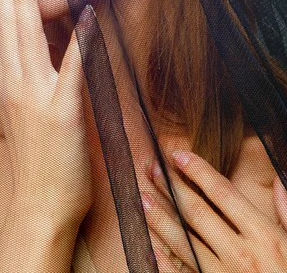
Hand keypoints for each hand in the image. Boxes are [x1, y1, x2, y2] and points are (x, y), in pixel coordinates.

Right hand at [0, 0, 92, 226]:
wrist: (41, 205)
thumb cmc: (35, 158)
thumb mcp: (20, 111)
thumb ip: (21, 77)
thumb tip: (30, 45)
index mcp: (5, 84)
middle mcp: (14, 85)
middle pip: (3, 25)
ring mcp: (36, 97)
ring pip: (25, 38)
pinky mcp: (63, 112)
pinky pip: (72, 71)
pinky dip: (79, 42)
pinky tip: (87, 16)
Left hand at [141, 150, 286, 271]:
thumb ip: (286, 211)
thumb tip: (278, 181)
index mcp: (263, 234)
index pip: (223, 193)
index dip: (198, 171)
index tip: (178, 155)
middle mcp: (240, 253)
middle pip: (196, 212)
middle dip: (171, 187)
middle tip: (152, 168)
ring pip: (184, 242)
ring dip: (160, 218)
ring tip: (143, 199)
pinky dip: (165, 264)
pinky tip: (151, 248)